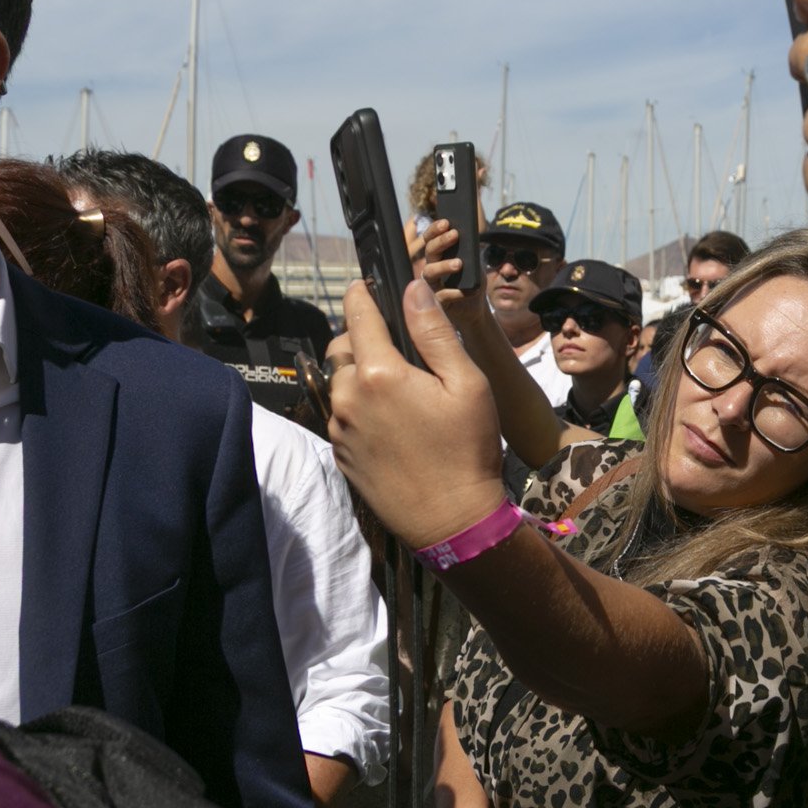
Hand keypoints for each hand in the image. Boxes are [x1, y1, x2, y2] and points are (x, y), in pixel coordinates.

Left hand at [326, 277, 504, 548]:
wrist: (450, 522)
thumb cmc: (467, 450)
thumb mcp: (466, 384)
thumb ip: (433, 331)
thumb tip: (412, 287)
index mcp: (379, 372)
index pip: (356, 310)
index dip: (365, 292)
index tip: (374, 286)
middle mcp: (348, 396)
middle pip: (342, 344)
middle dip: (364, 336)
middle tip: (401, 349)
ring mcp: (340, 426)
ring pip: (340, 380)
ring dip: (360, 373)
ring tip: (400, 390)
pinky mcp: (340, 452)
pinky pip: (342, 412)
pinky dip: (359, 405)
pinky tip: (393, 422)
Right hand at [407, 219, 490, 335]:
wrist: (475, 305)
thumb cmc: (472, 280)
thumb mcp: (474, 262)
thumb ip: (470, 251)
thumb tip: (470, 238)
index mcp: (439, 255)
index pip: (431, 238)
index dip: (435, 229)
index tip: (446, 222)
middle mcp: (432, 267)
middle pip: (430, 251)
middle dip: (441, 241)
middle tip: (455, 234)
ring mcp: (432, 284)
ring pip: (430, 272)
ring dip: (444, 266)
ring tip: (459, 263)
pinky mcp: (437, 301)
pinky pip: (442, 295)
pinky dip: (455, 292)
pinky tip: (467, 290)